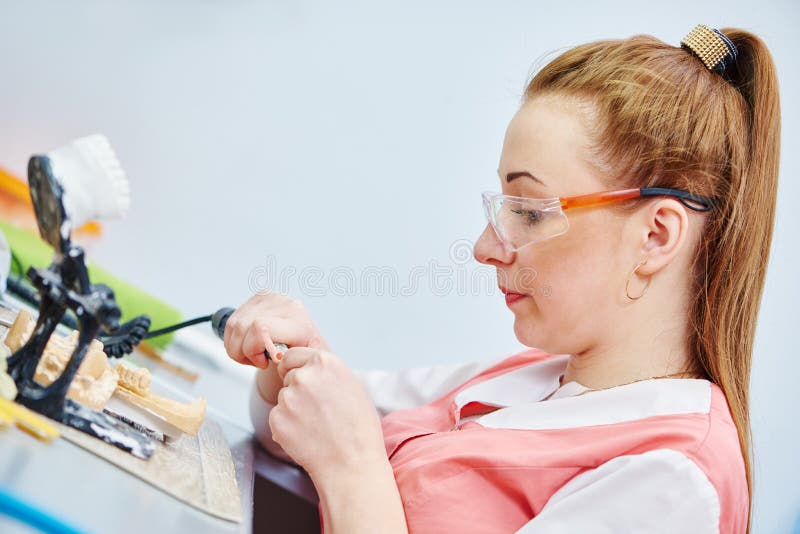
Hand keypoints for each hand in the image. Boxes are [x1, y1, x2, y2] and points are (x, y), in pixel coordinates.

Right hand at [224, 292, 330, 368]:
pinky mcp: (258, 297)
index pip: (260, 328)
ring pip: (234, 326)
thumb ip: (295, 362)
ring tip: (253, 354)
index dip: (253, 349)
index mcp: (298, 323)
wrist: (306, 336)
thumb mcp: (304, 362)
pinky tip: (246, 345)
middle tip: (257, 361)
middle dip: (242, 352)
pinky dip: (233, 340)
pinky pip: (232, 322)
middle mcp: (284, 306)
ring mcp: (270, 299)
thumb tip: (278, 357)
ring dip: (236, 347)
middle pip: (242, 328)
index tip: (263, 362)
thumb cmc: (303, 352)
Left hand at [270, 347, 386, 481]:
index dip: (298, 369)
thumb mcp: (352, 386)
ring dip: (293, 409)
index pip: (293, 354)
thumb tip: (309, 366)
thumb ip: (327, 371)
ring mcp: (288, 398)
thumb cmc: (358, 429)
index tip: (307, 382)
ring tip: (317, 425)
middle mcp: (304, 376)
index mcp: (325, 362)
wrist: (351, 464)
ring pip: (283, 398)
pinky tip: (307, 436)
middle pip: (288, 376)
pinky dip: (287, 427)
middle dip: (297, 389)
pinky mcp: (277, 419)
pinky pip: (277, 417)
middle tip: (318, 410)